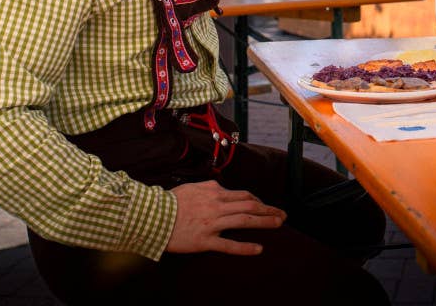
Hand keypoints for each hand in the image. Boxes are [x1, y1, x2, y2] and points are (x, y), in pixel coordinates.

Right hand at [165, 180, 285, 255]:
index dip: (258, 201)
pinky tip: (258, 249)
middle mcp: (217, 206)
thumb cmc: (170, 202)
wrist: (152, 216)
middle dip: (269, 210)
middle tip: (283, 215)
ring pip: (245, 221)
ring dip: (265, 222)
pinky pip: (229, 245)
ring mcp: (212, 223)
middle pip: (250, 206)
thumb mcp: (193, 187)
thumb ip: (209, 188)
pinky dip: (245, 247)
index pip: (244, 196)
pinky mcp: (205, 240)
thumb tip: (221, 188)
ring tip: (278, 224)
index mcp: (214, 193)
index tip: (266, 206)